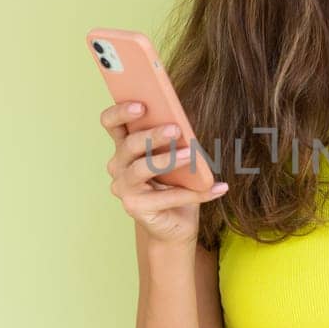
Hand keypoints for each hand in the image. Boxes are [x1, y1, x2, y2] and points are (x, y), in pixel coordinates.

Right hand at [100, 102, 228, 246]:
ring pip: (142, 168)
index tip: (142, 104)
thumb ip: (175, 138)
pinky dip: (194, 193)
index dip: (121, 111)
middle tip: (176, 129)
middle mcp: (118, 165)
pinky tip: (218, 187)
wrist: (176, 222)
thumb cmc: (177, 182)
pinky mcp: (135, 208)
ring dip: (169, 160)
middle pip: (129, 145)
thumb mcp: (177, 154)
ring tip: (191, 155)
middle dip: (152, 135)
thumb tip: (185, 123)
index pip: (111, 123)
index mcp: (124, 146)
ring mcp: (124, 188)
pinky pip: (166, 197)